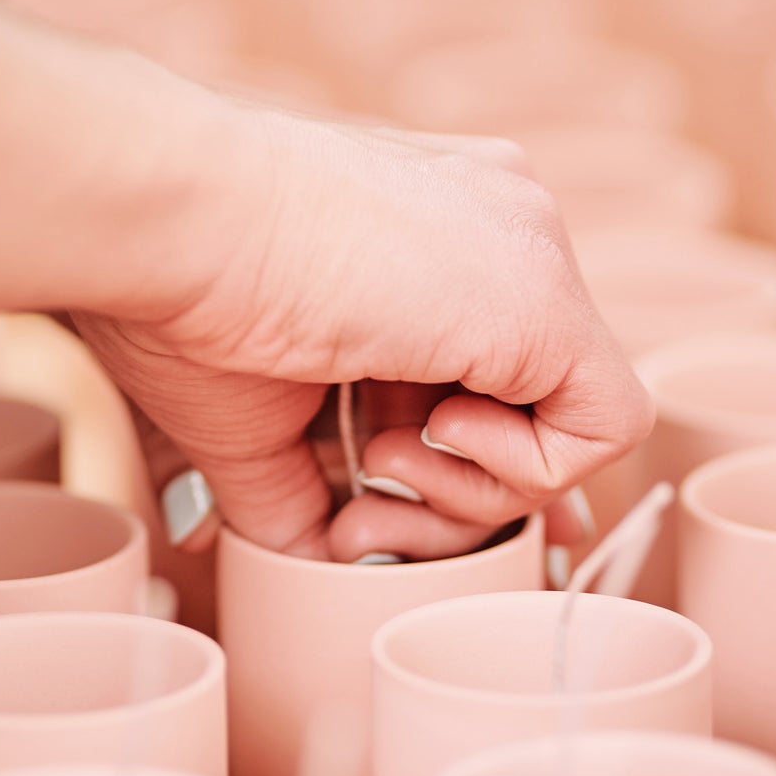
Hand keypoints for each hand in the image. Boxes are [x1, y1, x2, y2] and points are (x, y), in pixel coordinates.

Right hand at [73, 100, 651, 560]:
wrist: (167, 215)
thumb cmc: (175, 293)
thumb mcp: (256, 411)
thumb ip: (314, 484)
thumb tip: (334, 560)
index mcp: (433, 236)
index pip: (502, 370)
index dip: (465, 463)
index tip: (389, 510)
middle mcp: (497, 229)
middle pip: (533, 408)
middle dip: (452, 497)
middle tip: (362, 513)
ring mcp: (531, 251)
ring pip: (572, 426)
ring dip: (472, 492)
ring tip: (377, 465)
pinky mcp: (548, 298)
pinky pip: (608, 427)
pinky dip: (519, 471)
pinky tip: (427, 430)